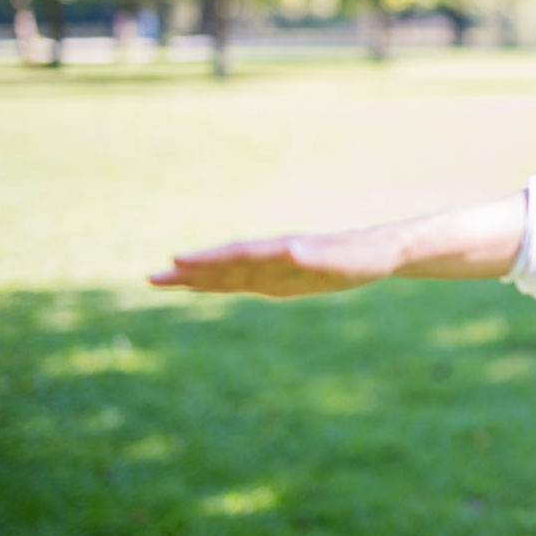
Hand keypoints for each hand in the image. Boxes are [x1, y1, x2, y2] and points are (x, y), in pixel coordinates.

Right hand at [148, 230, 400, 297]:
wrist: (384, 250)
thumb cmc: (365, 257)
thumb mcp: (346, 259)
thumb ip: (318, 255)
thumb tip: (290, 249)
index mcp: (285, 251)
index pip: (239, 255)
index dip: (209, 260)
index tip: (178, 261)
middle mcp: (275, 257)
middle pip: (226, 264)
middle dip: (191, 272)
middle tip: (151, 278)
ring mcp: (277, 267)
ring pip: (232, 273)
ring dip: (200, 278)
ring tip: (166, 280)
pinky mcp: (285, 277)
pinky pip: (247, 280)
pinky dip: (224, 283)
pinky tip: (208, 286)